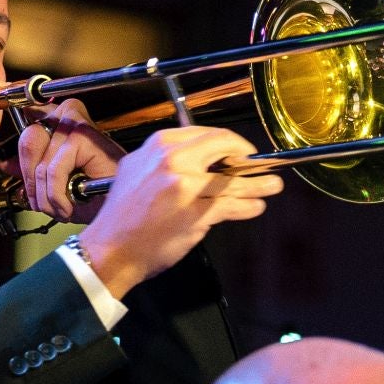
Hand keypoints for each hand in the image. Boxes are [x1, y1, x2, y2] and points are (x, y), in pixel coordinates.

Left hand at [11, 100, 124, 223]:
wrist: (118, 209)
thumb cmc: (91, 194)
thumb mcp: (49, 179)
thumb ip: (26, 165)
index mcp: (58, 118)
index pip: (22, 121)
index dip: (11, 141)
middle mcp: (66, 112)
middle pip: (27, 141)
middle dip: (32, 180)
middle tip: (45, 202)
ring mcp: (75, 121)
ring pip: (40, 163)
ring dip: (47, 195)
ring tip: (62, 206)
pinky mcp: (83, 135)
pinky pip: (53, 170)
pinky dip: (58, 195)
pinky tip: (70, 205)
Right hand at [71, 125, 281, 296]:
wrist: (110, 249)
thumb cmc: (123, 214)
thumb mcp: (136, 170)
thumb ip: (164, 158)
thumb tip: (199, 157)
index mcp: (158, 146)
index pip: (206, 134)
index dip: (230, 142)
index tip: (238, 151)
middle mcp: (172, 161)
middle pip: (224, 148)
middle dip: (248, 156)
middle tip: (258, 164)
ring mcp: (186, 187)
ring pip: (233, 181)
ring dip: (258, 184)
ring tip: (273, 186)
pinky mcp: (196, 214)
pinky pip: (230, 206)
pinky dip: (248, 207)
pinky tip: (255, 206)